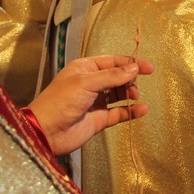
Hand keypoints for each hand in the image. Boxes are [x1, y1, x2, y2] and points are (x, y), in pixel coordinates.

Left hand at [28, 55, 154, 154]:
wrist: (46, 132)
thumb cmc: (59, 102)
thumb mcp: (86, 83)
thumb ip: (113, 76)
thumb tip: (134, 67)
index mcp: (85, 69)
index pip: (113, 62)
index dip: (130, 63)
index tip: (147, 67)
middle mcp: (91, 84)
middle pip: (118, 77)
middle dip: (129, 79)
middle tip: (134, 85)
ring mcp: (96, 102)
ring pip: (120, 94)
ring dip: (130, 94)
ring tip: (134, 96)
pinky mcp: (100, 119)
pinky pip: (120, 113)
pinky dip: (131, 111)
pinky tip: (141, 110)